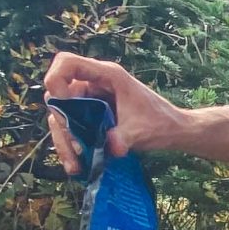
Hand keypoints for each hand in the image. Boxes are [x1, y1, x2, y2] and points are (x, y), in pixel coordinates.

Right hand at [44, 52, 182, 174]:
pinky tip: (76, 166)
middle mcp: (94, 84)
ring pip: (61, 116)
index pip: (67, 63)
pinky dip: (70, 146)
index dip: (56, 79)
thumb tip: (112, 147)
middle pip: (57, 96)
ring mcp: (90, 100)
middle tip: (76, 147)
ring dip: (64, 141)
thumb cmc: (160, 123)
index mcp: (107, 75)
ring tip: (75, 165)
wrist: (172, 131)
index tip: (63, 104)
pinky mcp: (90, 116)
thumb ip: (124, 137)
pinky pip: (70, 128)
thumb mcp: (141, 130)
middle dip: (61, 123)